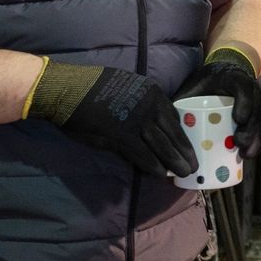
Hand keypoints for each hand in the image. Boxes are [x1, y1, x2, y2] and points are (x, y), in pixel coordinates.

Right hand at [25, 62, 196, 177]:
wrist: (68, 90)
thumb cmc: (94, 87)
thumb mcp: (128, 88)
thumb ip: (142, 105)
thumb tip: (153, 126)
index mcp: (152, 92)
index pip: (174, 117)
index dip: (182, 135)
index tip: (189, 147)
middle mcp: (149, 106)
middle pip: (172, 133)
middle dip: (184, 152)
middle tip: (192, 167)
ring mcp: (136, 121)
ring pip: (162, 146)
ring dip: (174, 162)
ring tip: (182, 173)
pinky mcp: (122, 135)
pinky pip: (142, 154)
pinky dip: (153, 165)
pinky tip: (160, 173)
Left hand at [174, 48, 260, 157]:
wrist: (229, 69)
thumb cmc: (208, 80)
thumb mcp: (195, 83)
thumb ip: (183, 98)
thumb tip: (161, 121)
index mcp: (234, 78)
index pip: (244, 89)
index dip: (244, 103)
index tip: (238, 119)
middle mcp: (251, 87)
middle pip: (257, 108)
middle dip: (251, 128)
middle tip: (239, 143)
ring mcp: (259, 99)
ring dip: (257, 137)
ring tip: (245, 155)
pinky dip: (260, 140)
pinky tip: (250, 154)